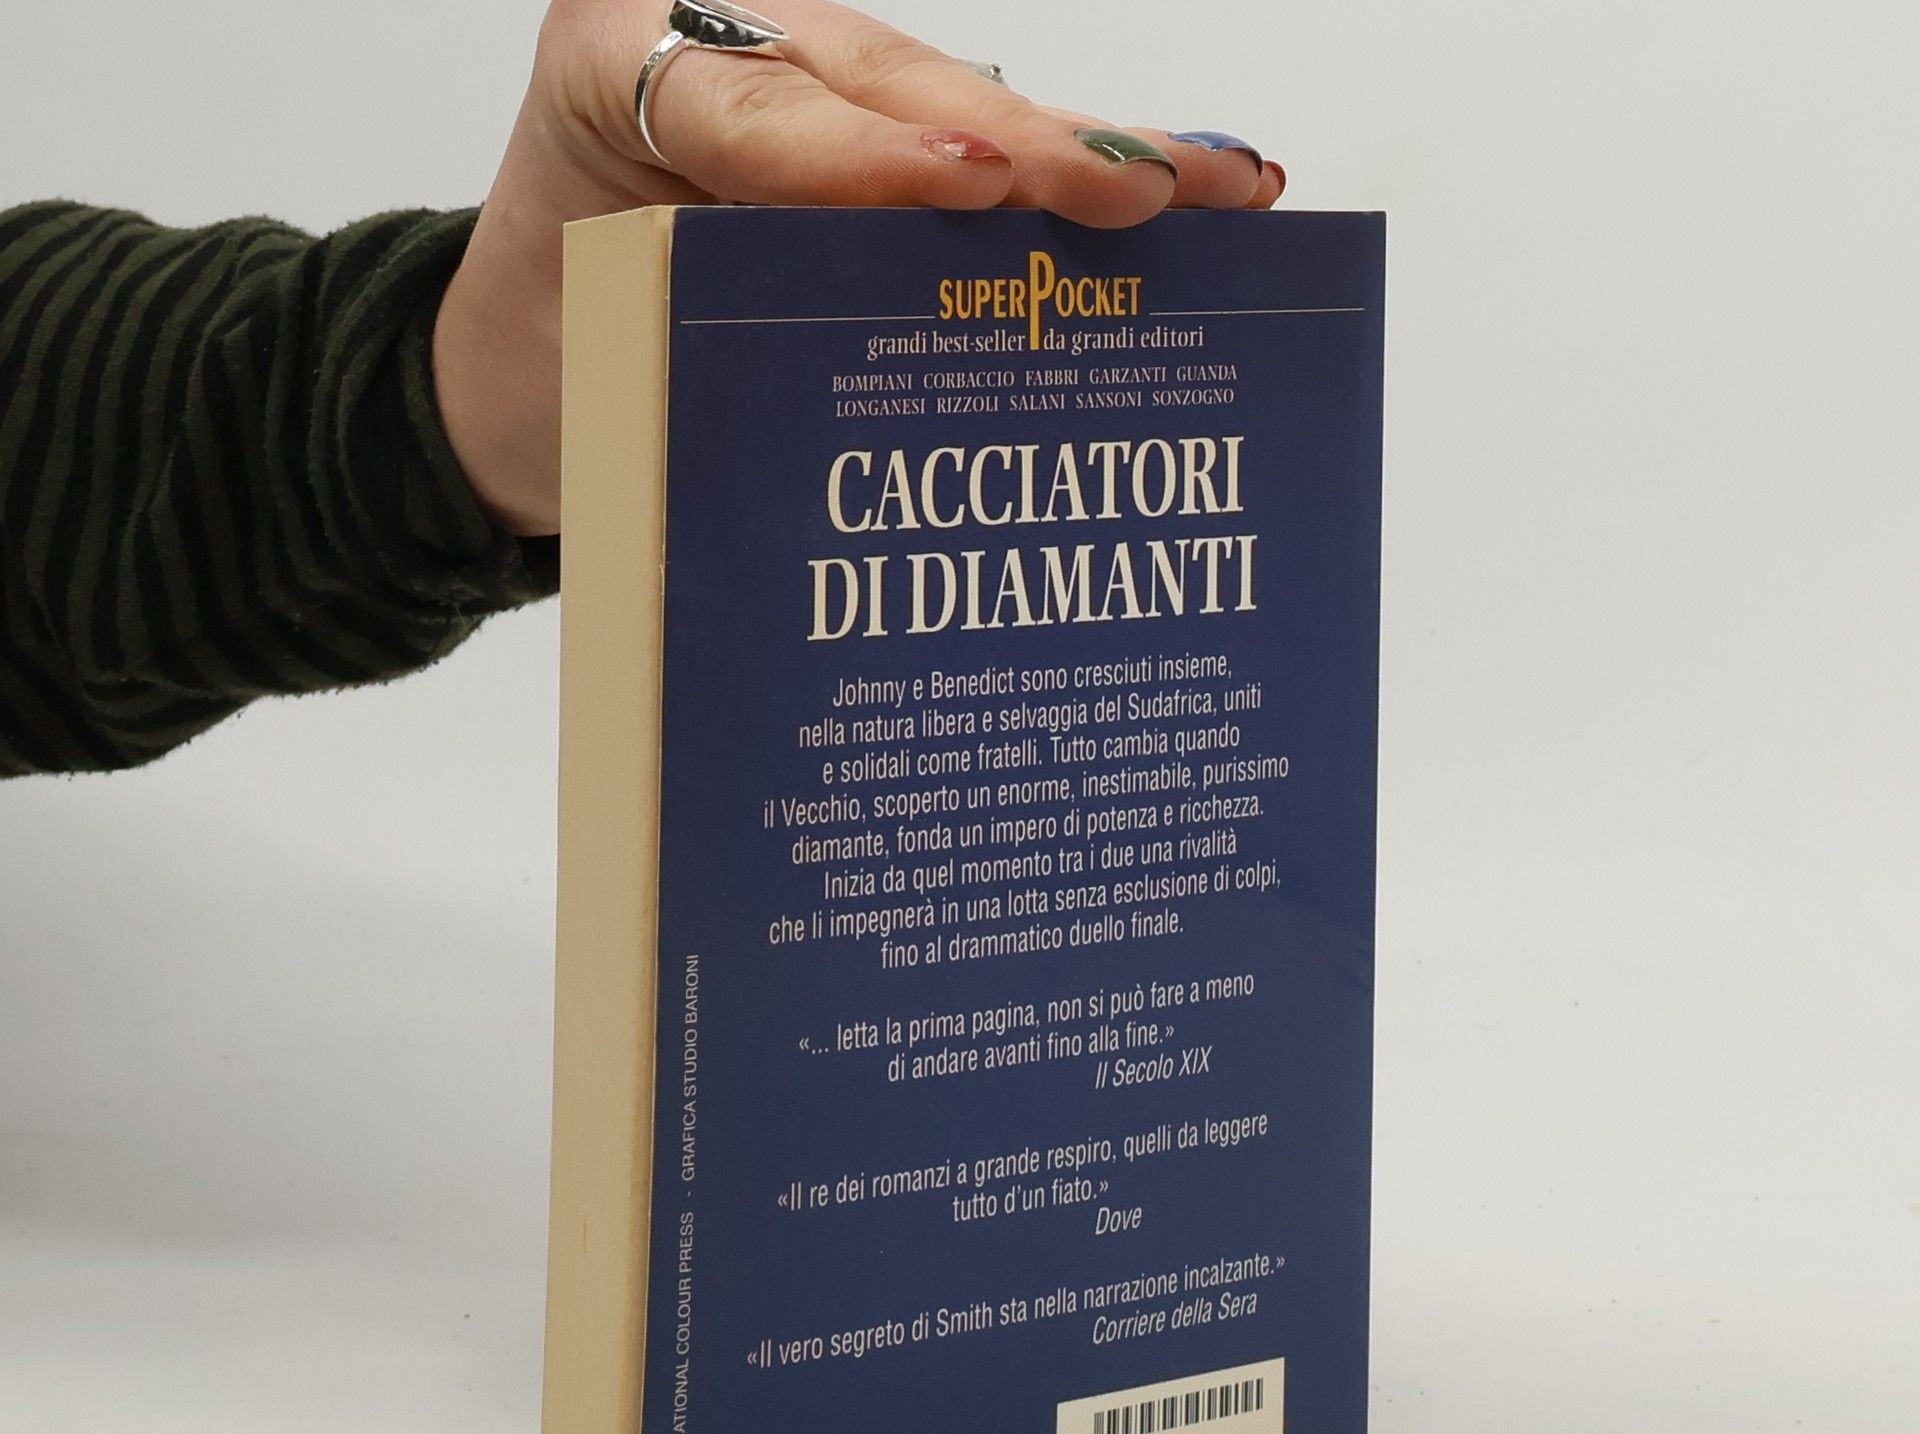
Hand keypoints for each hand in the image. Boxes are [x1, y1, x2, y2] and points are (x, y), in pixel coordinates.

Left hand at [434, 0, 1282, 538]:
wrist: (524, 367)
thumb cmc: (553, 364)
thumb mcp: (600, 355)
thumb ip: (713, 328)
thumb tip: (887, 391)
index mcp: (615, 67)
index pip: (757, 106)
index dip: (871, 151)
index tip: (976, 186)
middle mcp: (719, 43)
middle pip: (891, 82)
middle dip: (1029, 145)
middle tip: (1145, 193)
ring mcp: (800, 75)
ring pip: (957, 103)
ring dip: (1089, 152)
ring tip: (1220, 186)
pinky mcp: (856, 128)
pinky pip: (966, 143)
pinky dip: (1065, 172)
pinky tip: (1180, 184)